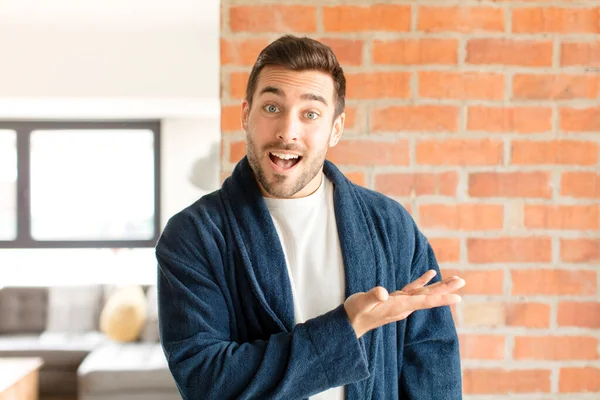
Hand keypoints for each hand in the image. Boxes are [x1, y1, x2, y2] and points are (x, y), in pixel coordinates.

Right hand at [343, 270, 464, 338]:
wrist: (351, 323)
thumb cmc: (356, 313)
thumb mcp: (362, 302)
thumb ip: (372, 296)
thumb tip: (383, 292)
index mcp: (399, 306)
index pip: (424, 302)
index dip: (441, 298)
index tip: (458, 297)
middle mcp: (404, 306)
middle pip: (429, 297)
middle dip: (446, 289)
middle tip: (462, 281)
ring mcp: (401, 303)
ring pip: (424, 293)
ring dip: (439, 286)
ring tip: (455, 279)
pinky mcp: (396, 299)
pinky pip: (413, 289)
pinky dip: (422, 282)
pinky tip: (431, 274)